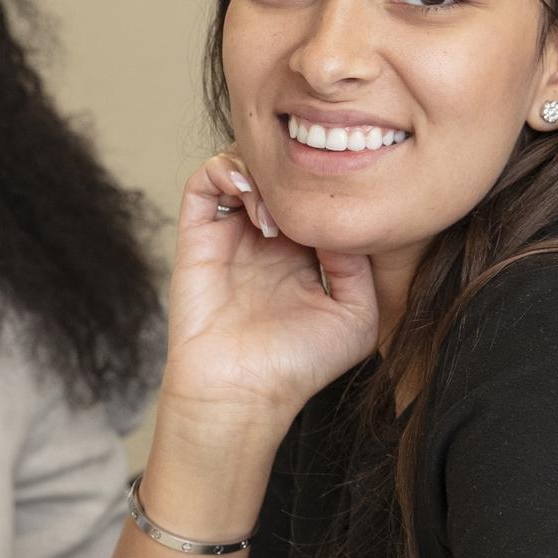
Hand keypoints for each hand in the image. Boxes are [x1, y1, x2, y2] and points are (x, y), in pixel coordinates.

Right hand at [157, 150, 379, 425]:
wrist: (243, 391)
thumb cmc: (298, 366)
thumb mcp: (356, 315)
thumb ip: (359, 262)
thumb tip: (342, 218)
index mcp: (302, 255)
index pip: (313, 195)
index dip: (328, 185)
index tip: (342, 202)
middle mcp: (265, 240)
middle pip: (277, 174)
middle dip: (295, 171)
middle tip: (307, 196)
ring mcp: (231, 235)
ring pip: (242, 166)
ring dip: (262, 170)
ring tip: (276, 206)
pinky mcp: (198, 236)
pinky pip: (204, 181)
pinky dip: (226, 170)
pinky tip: (251, 198)